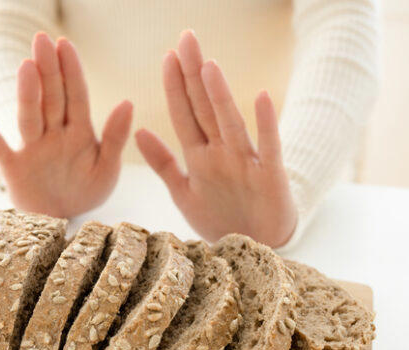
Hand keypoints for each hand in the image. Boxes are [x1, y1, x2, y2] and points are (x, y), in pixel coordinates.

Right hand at [0, 32, 132, 218]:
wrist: (62, 221)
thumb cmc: (85, 191)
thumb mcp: (107, 168)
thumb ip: (115, 138)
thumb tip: (128, 102)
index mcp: (79, 132)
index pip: (75, 96)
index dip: (71, 71)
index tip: (65, 44)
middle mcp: (54, 134)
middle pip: (51, 98)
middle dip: (48, 70)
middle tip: (42, 39)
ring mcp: (32, 149)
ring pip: (29, 117)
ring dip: (28, 94)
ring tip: (26, 66)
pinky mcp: (13, 167)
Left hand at [136, 31, 296, 246]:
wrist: (254, 250)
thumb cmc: (220, 218)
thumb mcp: (183, 192)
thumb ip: (163, 163)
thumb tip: (138, 131)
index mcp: (199, 157)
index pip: (183, 115)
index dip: (175, 87)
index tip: (167, 56)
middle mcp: (221, 153)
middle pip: (204, 108)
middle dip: (193, 75)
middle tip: (186, 38)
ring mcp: (245, 163)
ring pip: (229, 123)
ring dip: (219, 95)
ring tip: (208, 66)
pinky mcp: (270, 177)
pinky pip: (268, 147)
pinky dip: (265, 124)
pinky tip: (262, 97)